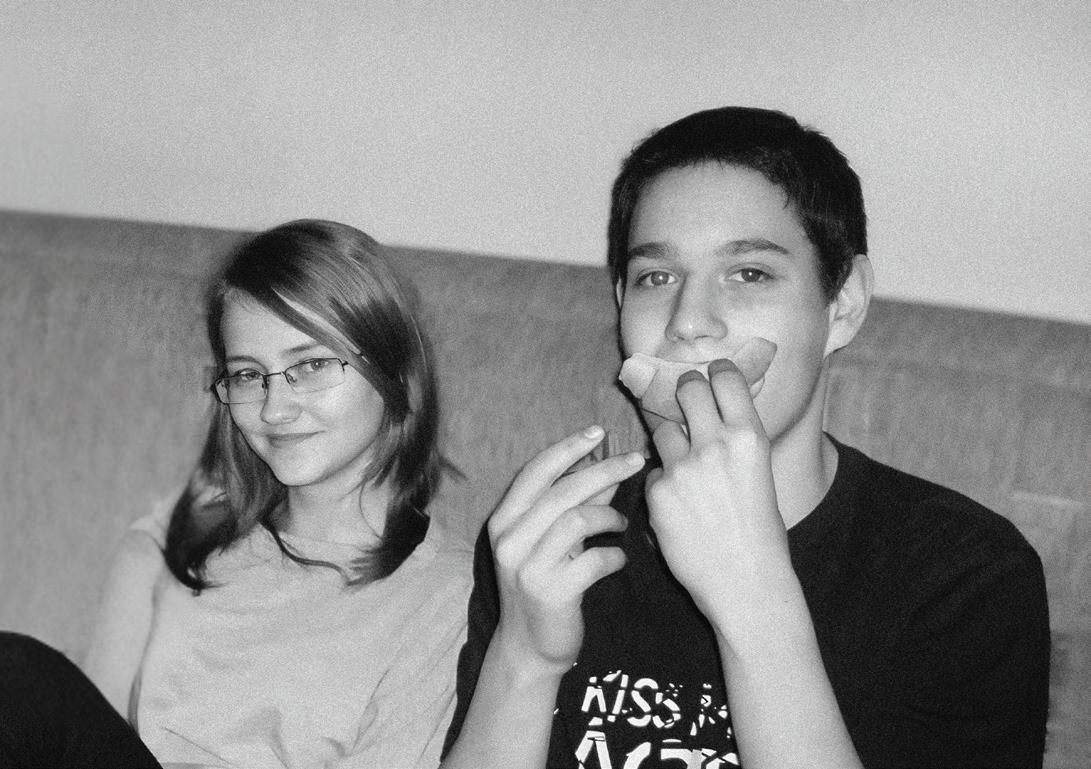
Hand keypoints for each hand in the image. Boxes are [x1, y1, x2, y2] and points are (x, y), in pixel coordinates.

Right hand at [488, 426, 644, 671]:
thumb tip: (606, 468)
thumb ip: (576, 504)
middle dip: (604, 470)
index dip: (568, 447)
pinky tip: (618, 561)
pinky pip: (594, 560)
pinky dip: (614, 556)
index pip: (536, 471)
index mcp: (504, 520)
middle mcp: (510, 540)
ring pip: (577, 520)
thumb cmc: (544, 585)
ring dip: (610, 517)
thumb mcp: (553, 541)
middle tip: (635, 461)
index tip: (598, 432)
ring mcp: (527, 567)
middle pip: (562, 490)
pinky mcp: (551, 593)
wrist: (528, 648)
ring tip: (622, 525)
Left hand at [645, 360, 792, 642]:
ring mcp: (682, 467)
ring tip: (687, 470)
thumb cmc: (761, 531)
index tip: (712, 375)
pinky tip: (681, 507)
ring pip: (663, 431)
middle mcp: (714, 444)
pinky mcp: (657, 492)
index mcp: (749, 436)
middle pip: (686, 389)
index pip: (724, 377)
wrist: (746, 582)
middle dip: (684, 392)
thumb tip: (716, 411)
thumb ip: (736, 441)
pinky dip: (663, 484)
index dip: (716, 373)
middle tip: (685, 400)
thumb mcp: (761, 473)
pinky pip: (654, 472)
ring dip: (670, 442)